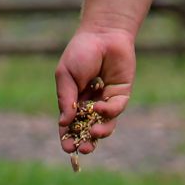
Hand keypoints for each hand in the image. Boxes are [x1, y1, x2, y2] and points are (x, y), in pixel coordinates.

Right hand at [56, 28, 136, 155]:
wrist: (104, 34)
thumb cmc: (81, 52)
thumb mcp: (66, 75)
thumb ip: (65, 99)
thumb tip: (64, 123)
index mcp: (74, 101)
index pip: (70, 125)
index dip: (68, 138)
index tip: (67, 148)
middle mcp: (90, 105)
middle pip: (88, 130)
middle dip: (85, 142)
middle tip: (83, 149)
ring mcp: (106, 101)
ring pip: (104, 125)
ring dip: (99, 134)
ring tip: (93, 135)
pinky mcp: (121, 96)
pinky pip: (115, 110)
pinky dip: (108, 112)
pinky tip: (100, 107)